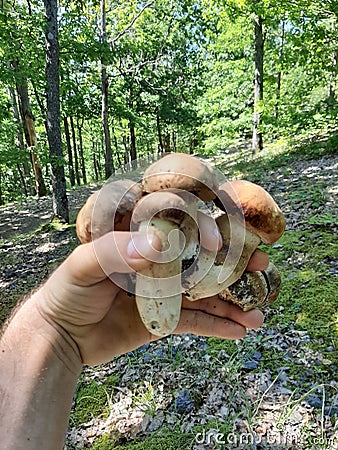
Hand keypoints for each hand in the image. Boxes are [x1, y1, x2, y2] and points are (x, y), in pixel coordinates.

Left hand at [34, 218, 265, 365]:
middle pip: (202, 258)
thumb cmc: (67, 292)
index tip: (234, 225)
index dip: (208, 223)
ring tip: (259, 309)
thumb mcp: (83, 267)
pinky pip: (196, 321)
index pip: (180, 222)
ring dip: (233, 300)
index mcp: (140, 238)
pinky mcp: (165, 318)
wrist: (61, 336)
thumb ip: (114, 252)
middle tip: (261, 264)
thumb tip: (156, 244)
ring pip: (205, 292)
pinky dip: (218, 326)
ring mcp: (164, 290)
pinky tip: (242, 330)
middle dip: (233, 261)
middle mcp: (159, 261)